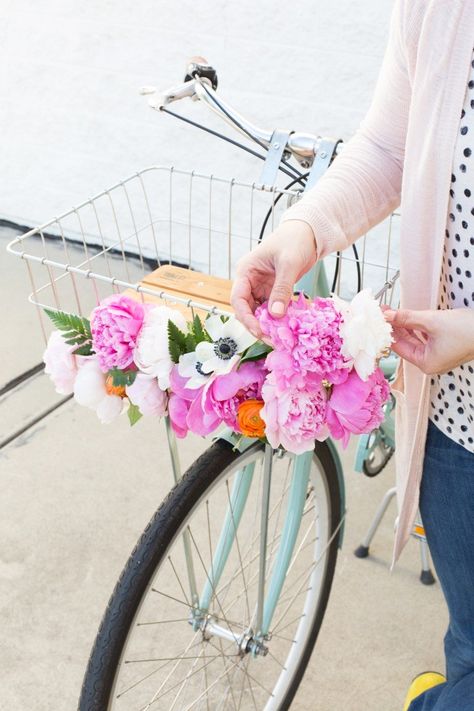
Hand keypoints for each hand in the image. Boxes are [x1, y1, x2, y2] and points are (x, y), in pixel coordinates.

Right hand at [230, 220, 316, 337]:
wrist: (308, 232)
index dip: (246, 317)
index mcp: (246, 271)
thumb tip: (275, 315)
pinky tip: (286, 328)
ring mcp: (261, 287)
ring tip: (279, 337)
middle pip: (246, 309)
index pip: (238, 299)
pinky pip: (271, 309)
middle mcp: (250, 281)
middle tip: (271, 339)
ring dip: (267, 325)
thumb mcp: (288, 264)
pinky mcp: (273, 291)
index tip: (258, 330)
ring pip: (259, 312)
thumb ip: (282, 289)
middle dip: (257, 325)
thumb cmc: (294, 240)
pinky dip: (277, 319)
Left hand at [382, 306, 473, 374]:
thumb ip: (407, 318)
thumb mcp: (431, 321)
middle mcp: (431, 362)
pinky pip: (425, 338)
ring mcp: (438, 355)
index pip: (398, 347)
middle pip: (405, 344)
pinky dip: (416, 328)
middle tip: (385, 312)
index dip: (387, 331)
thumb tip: (388, 315)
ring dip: (405, 326)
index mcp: (426, 363)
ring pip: (415, 340)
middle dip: (395, 327)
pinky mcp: (444, 347)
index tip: (380, 317)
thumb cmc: (467, 331)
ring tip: (394, 312)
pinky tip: (409, 318)